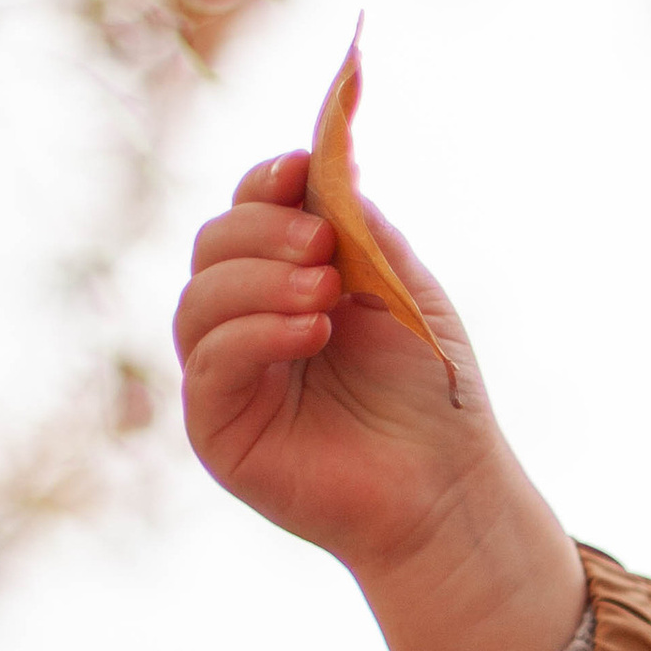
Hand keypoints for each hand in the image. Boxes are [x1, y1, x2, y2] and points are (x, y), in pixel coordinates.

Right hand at [174, 152, 583, 650]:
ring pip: (200, 300)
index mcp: (288, 283)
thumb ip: (366, 232)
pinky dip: (254, 334)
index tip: (301, 168)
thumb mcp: (407, 295)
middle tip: (321, 246)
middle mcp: (247, 323)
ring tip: (325, 293)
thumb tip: (330, 163)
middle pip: (214, 248)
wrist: (450, 487)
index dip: (265, 184)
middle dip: (262, 233)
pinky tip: (310, 330)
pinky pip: (212, 361)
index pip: (250, 215)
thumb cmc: (435, 394)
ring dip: (259, 283)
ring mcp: (228, 375)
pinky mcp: (218, 426)